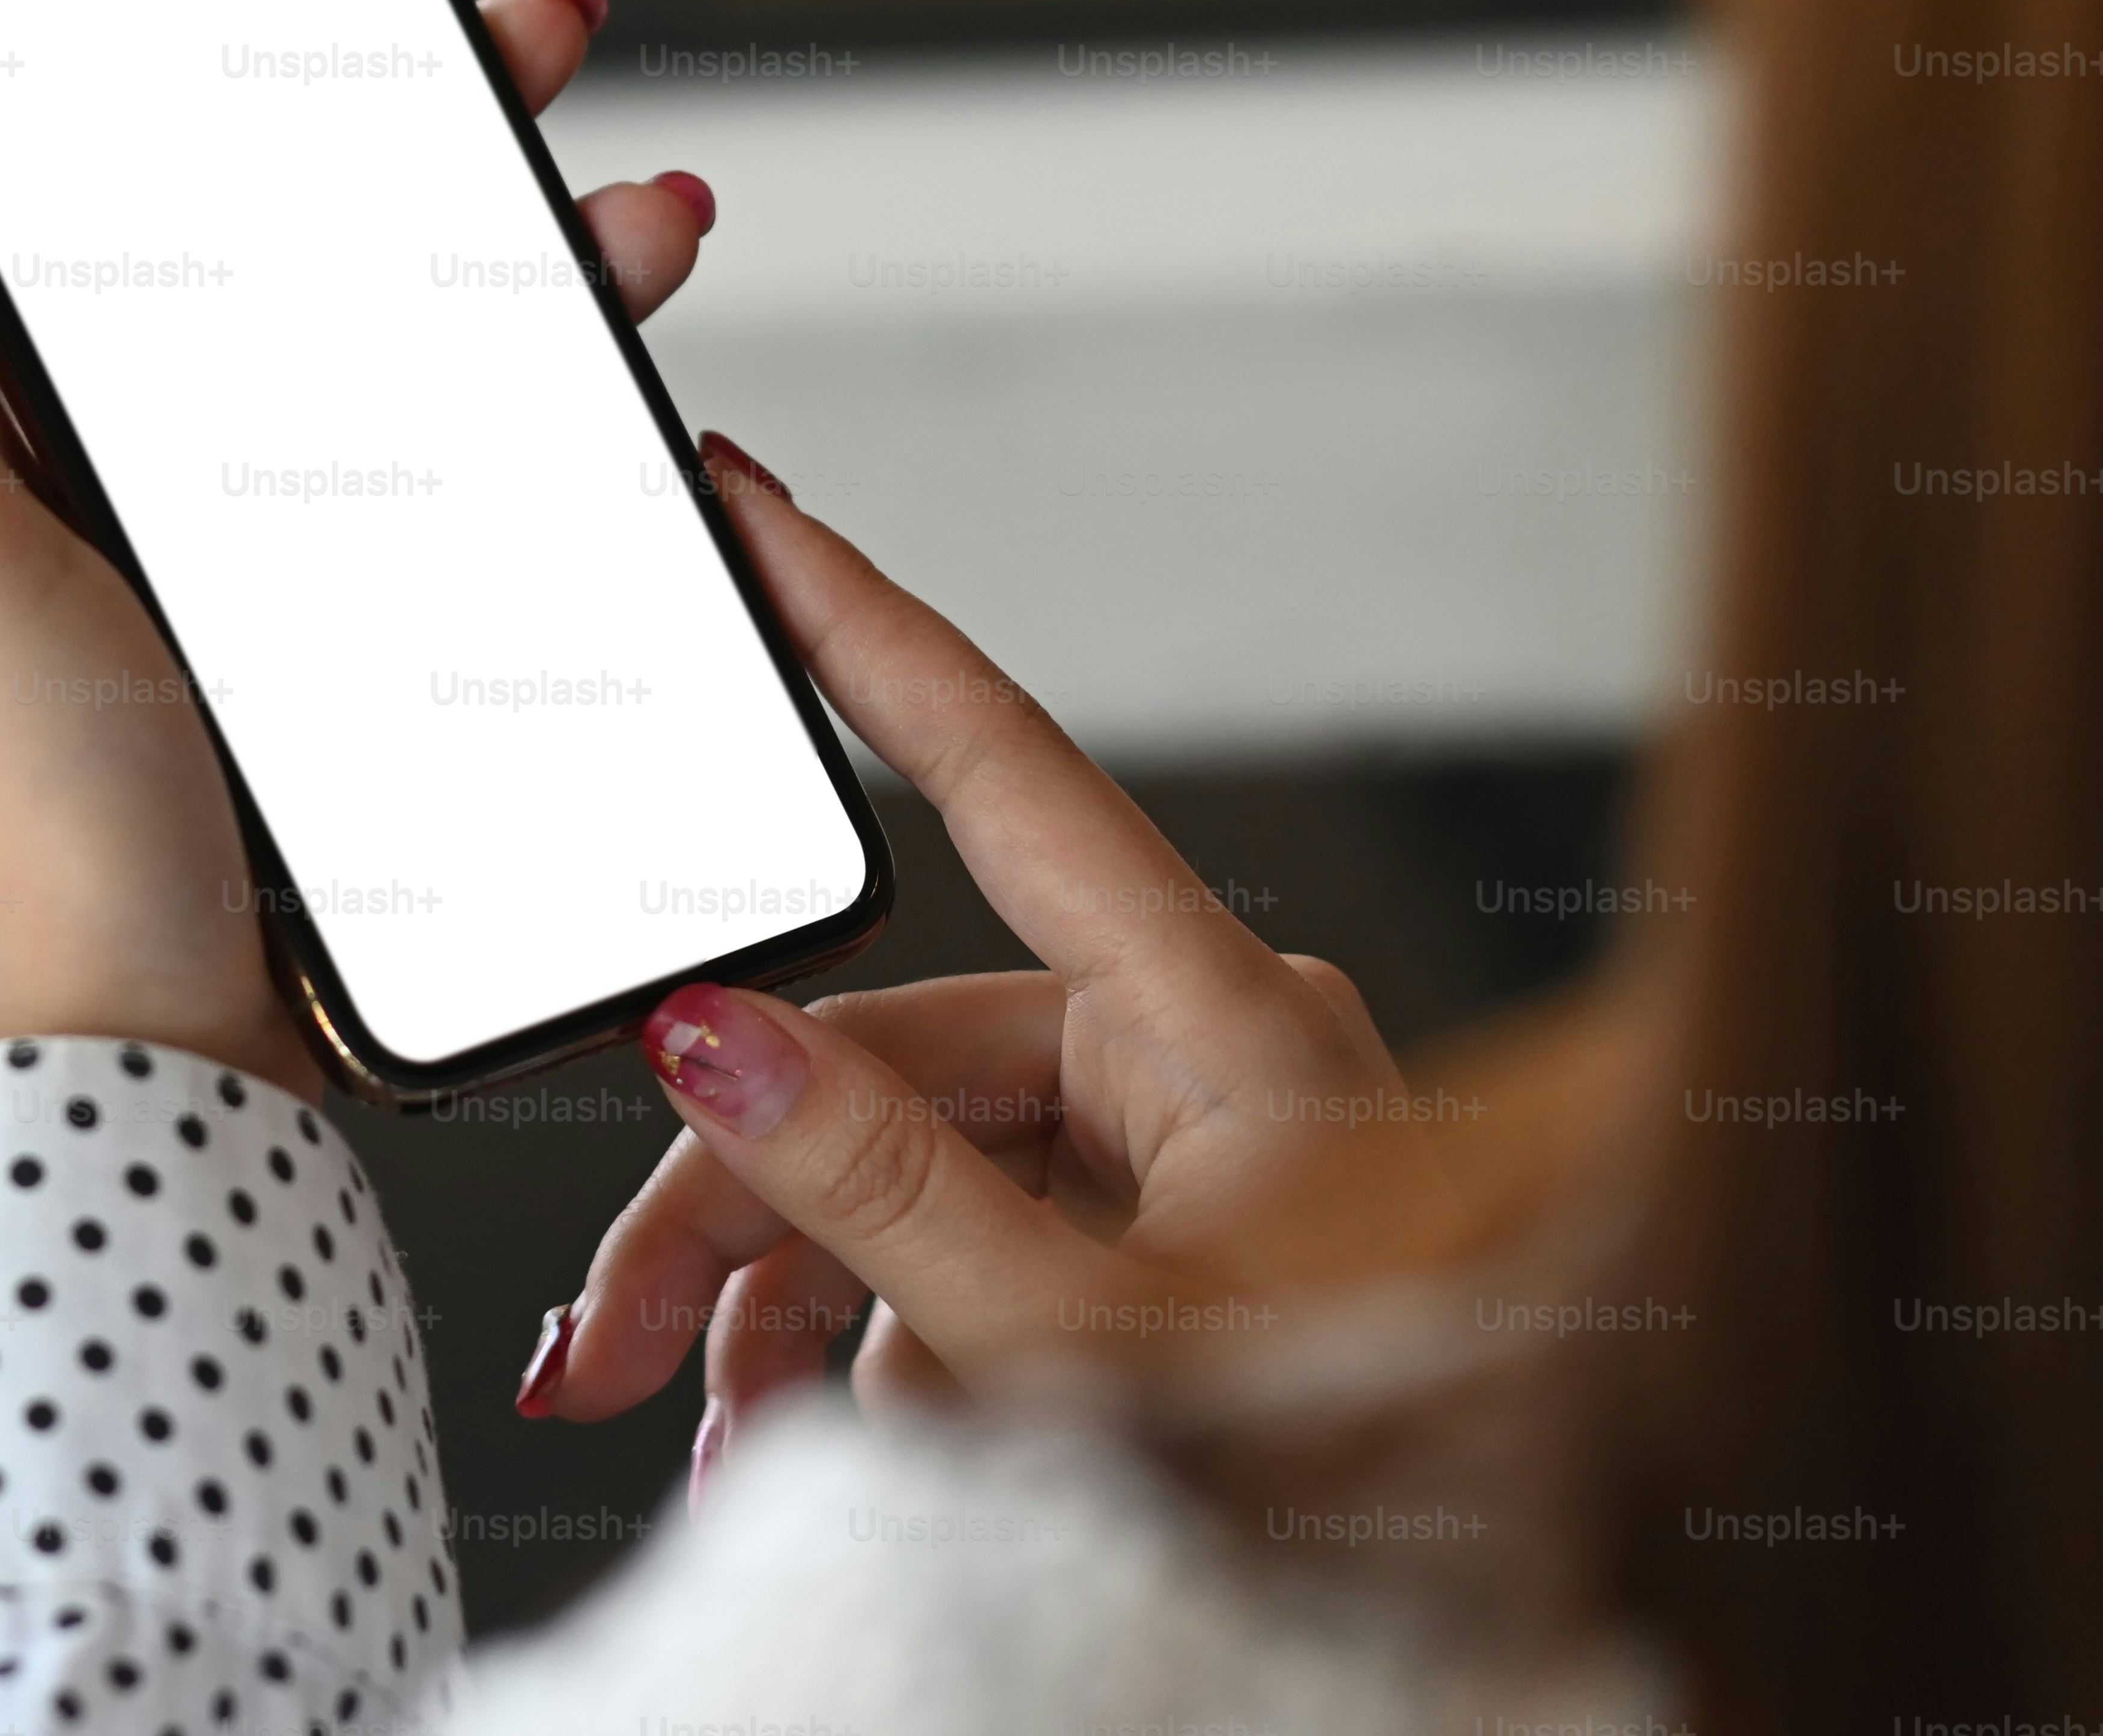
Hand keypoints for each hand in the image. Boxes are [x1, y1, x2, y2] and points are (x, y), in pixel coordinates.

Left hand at [0, 0, 722, 1093]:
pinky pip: (460, 444)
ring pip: (380, 295)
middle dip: (366, 56)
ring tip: (627, 172)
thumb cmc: (15, 831)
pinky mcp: (340, 620)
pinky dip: (553, 375)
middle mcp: (95, 437)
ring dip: (506, 207)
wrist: (143, 1076)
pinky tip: (639, 345)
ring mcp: (228, 526)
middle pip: (235, 174)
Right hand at [523, 473, 1459, 1452]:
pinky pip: (968, 1251)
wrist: (1496, 1596)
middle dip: (727, 1211)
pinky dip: (873, 1347)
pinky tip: (818, 1436)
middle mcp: (1199, 1061)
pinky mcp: (1163, 1250)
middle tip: (606, 1347)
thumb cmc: (1384, 1472)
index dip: (854, 622)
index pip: (995, 765)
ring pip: (903, 1173)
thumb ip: (879, 1187)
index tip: (750, 506)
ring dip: (788, 1314)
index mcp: (1220, 1021)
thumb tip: (717, 1035)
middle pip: (886, 1060)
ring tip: (723, 1439)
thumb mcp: (1084, 1344)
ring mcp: (1181, 1159)